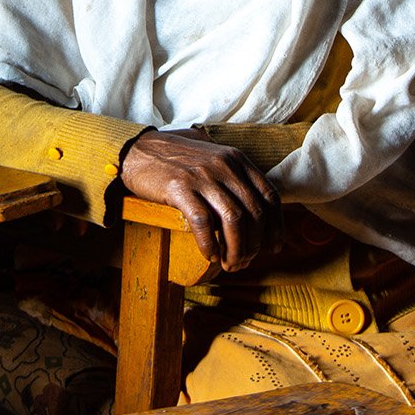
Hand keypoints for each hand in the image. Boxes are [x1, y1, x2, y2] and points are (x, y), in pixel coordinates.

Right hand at [119, 128, 281, 271]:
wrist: (138, 150)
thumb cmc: (177, 160)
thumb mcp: (213, 159)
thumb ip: (234, 178)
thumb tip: (254, 214)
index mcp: (237, 159)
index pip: (269, 195)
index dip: (275, 226)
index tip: (273, 247)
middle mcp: (224, 165)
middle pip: (254, 212)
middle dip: (254, 244)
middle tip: (244, 262)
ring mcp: (203, 176)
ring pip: (233, 219)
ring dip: (235, 248)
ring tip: (229, 264)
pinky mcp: (180, 187)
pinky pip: (203, 222)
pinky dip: (209, 244)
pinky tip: (210, 255)